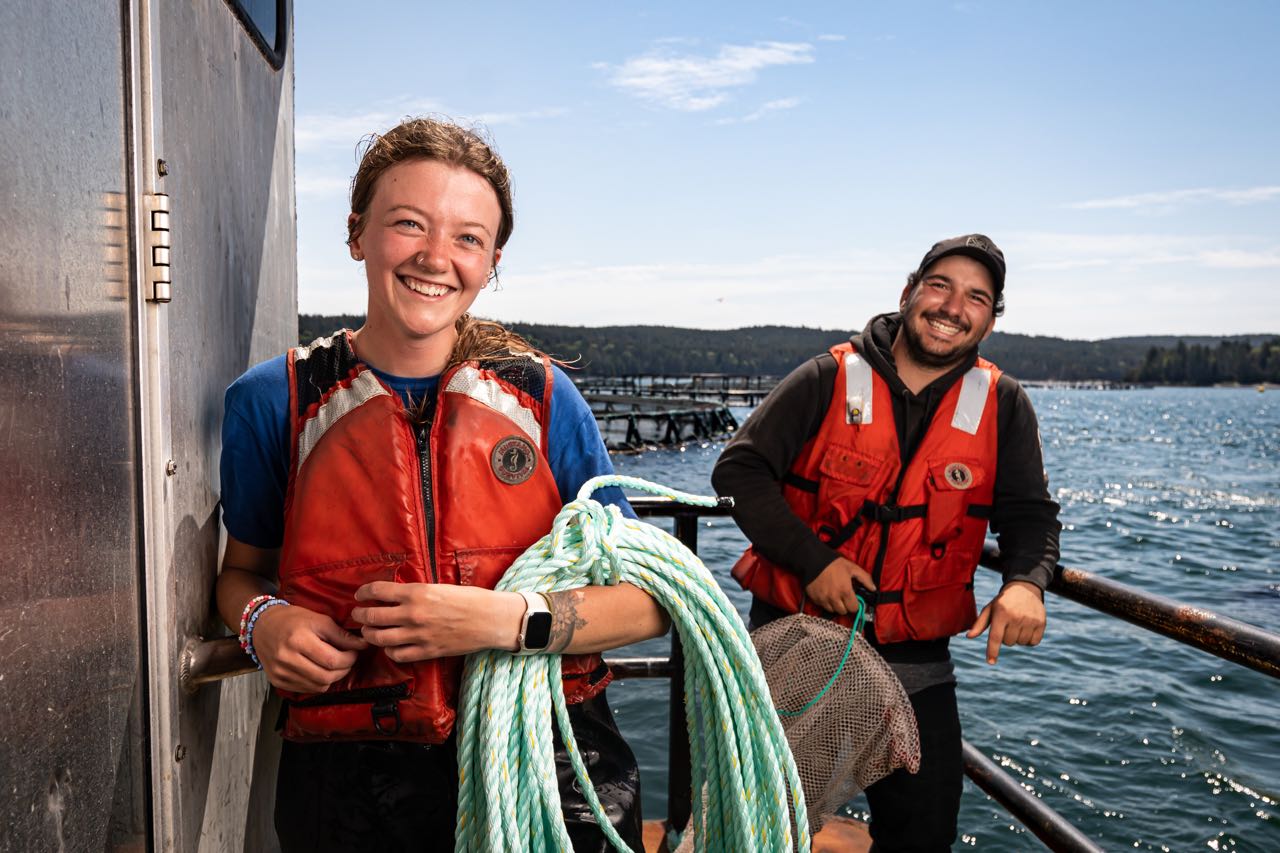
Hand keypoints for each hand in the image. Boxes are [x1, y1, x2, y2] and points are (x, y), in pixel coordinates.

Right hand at [251, 604, 367, 692]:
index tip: (355, 651)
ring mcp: (280, 672)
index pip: (332, 660)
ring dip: (333, 677)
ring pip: (319, 686)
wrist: (262, 626)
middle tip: (349, 660)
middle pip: (326, 676)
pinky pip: (307, 689)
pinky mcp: (277, 681)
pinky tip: (320, 670)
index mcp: (298, 640)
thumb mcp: (318, 619)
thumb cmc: (292, 619)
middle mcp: (287, 658)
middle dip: (344, 670)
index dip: (349, 658)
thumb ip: (341, 635)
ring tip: (336, 665)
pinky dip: (319, 682)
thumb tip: (363, 644)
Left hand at [352, 582, 524, 660]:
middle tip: (358, 614)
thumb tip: (394, 595)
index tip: (359, 594)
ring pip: (379, 638)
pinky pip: (397, 654)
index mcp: (416, 593)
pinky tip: (390, 646)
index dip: (363, 592)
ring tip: (369, 631)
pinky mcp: (426, 651)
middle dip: (360, 615)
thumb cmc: (469, 599)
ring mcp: (418, 635)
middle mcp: (412, 614)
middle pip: (372, 616)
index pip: (378, 591)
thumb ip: (415, 593)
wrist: (490, 619)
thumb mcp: (439, 587)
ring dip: (370, 634)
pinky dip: (389, 650)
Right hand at [804, 557, 875, 615]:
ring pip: (833, 610)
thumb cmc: (834, 564)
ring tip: (835, 595)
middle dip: (845, 606)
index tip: (853, 600)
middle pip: (843, 612)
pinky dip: (826, 603)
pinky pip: (823, 606)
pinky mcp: (815, 599)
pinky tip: (826, 594)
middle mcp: (834, 598)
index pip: (853, 608)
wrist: (813, 560)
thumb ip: (865, 579)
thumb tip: (873, 588)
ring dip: (835, 605)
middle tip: (844, 597)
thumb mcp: (852, 568)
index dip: (855, 604)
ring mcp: (823, 600)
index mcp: (845, 591)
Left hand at [966, 580, 1045, 663]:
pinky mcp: (1041, 623)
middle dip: (1005, 638)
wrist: (1024, 588)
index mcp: (1001, 613)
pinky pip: (1033, 643)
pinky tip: (1026, 629)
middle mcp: (1016, 617)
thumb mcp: (990, 609)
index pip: (995, 637)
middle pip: (1008, 642)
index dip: (992, 651)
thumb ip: (979, 624)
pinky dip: (1029, 640)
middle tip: (1007, 625)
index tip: (990, 662)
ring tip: (1017, 625)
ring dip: (1017, 638)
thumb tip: (968, 636)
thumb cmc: (1003, 602)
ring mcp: (1030, 620)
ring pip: (1020, 643)